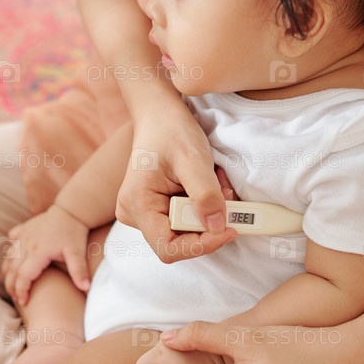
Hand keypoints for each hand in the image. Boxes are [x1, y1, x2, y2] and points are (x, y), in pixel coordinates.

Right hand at [2, 205, 90, 304]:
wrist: (71, 210)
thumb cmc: (75, 232)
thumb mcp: (78, 252)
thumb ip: (80, 271)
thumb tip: (86, 288)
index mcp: (38, 251)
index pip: (24, 275)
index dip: (21, 290)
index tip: (24, 302)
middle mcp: (27, 244)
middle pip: (12, 269)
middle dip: (12, 286)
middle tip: (16, 299)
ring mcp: (23, 236)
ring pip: (9, 258)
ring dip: (8, 273)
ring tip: (12, 285)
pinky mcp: (23, 229)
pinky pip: (11, 244)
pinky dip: (9, 256)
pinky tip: (11, 263)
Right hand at [116, 109, 236, 262]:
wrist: (160, 116)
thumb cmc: (171, 131)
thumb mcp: (193, 159)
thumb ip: (205, 194)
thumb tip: (217, 228)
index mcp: (136, 204)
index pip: (168, 248)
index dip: (201, 245)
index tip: (229, 229)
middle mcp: (134, 214)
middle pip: (179, 242)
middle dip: (209, 222)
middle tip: (225, 192)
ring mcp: (144, 214)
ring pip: (186, 232)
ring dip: (209, 212)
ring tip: (216, 181)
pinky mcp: (156, 210)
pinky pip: (186, 221)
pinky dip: (204, 207)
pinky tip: (207, 185)